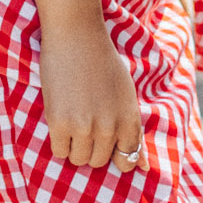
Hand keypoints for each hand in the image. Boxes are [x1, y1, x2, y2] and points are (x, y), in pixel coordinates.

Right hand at [39, 18, 143, 169]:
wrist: (77, 34)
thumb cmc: (102, 62)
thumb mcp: (126, 95)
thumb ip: (132, 131)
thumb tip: (144, 169)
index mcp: (130, 120)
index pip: (128, 161)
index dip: (115, 154)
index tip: (105, 141)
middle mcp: (110, 127)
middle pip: (99, 161)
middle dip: (91, 146)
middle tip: (85, 119)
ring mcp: (85, 126)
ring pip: (78, 159)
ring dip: (74, 145)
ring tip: (72, 117)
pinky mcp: (60, 122)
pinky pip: (59, 151)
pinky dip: (58, 140)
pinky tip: (60, 116)